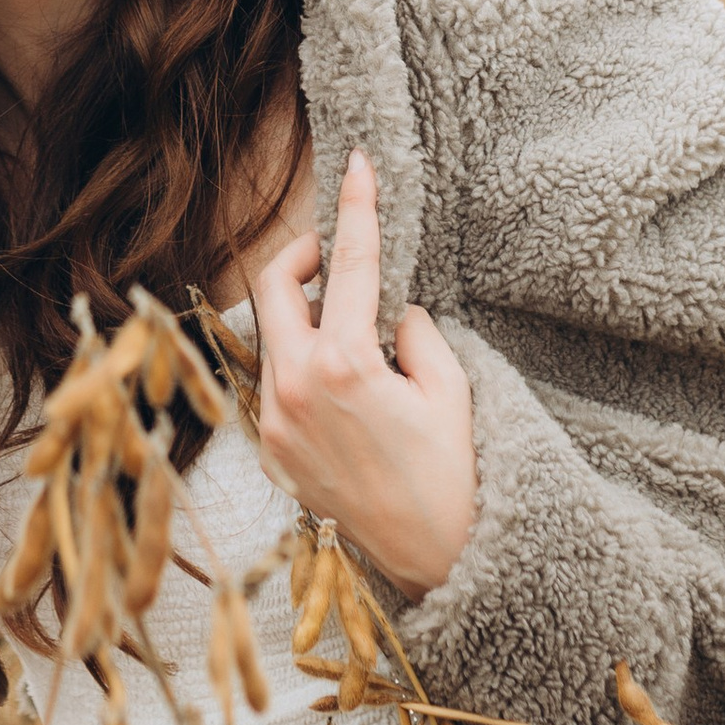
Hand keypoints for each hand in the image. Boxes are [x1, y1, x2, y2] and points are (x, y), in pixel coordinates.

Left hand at [251, 151, 475, 599]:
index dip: (355, 207)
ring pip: (269, 336)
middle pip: (271, 285)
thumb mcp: (450, 389)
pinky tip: (342, 380)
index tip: (357, 164)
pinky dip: (299, 362)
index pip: (347, 266)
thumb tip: (388, 308)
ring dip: (303, 315)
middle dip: (302, 256)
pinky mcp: (270, 451)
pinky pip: (272, 382)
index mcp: (342, 367)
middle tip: (338, 254)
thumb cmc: (454, 476)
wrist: (437, 561)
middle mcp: (293, 390)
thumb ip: (413, 331)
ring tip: (354, 330)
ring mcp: (273, 423)